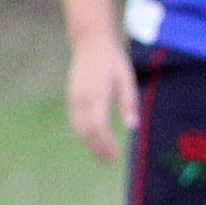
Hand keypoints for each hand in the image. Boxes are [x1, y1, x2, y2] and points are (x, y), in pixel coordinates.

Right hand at [65, 39, 138, 163]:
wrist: (90, 43)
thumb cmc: (113, 61)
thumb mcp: (127, 79)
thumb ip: (128, 103)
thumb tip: (132, 127)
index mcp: (98, 95)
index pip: (99, 128)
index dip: (106, 144)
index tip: (116, 155)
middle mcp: (82, 99)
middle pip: (87, 132)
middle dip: (97, 148)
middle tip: (110, 161)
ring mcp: (74, 98)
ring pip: (79, 128)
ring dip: (90, 143)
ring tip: (102, 154)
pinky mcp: (72, 97)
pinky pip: (76, 120)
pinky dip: (84, 133)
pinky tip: (94, 139)